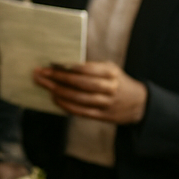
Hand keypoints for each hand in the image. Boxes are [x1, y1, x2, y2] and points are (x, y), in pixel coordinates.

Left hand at [32, 61, 147, 123]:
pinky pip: (80, 111)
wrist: (138, 103)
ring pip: (78, 98)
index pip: (86, 69)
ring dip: (58, 92)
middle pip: (80, 83)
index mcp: (111, 72)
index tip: (51, 64)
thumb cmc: (117, 81)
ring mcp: (106, 103)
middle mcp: (109, 87)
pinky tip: (55, 99)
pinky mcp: (102, 116)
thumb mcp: (110, 68)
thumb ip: (91, 66)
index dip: (67, 67)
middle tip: (40, 73)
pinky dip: (66, 105)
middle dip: (57, 78)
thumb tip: (64, 63)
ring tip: (44, 85)